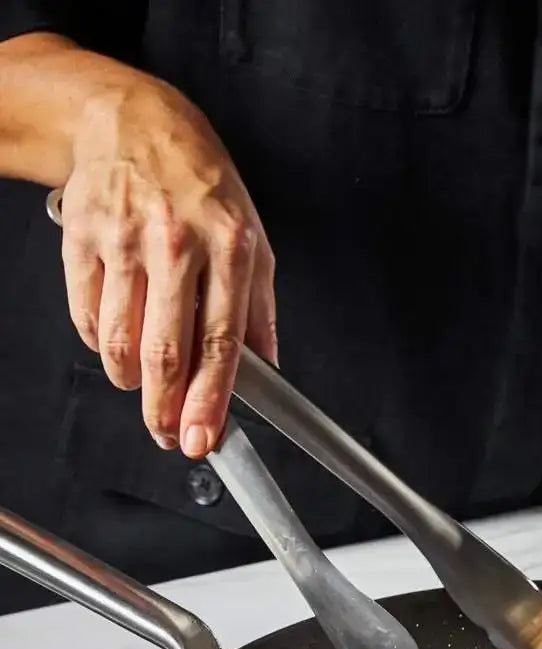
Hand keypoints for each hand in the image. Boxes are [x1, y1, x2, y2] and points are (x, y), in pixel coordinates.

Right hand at [59, 74, 275, 457]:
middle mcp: (176, 242)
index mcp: (228, 248)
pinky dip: (99, 341)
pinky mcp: (81, 236)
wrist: (136, 123)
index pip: (220, 343)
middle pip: (164, 351)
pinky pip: (85, 314)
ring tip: (141, 383)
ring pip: (117, 340)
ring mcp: (124, 239)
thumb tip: (266, 373)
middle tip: (166, 434)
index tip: (201, 438)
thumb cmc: (201, 187)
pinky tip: (116, 338)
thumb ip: (259, 313)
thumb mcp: (253, 241)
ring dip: (128, 378)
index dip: (209, 400)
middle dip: (164, 408)